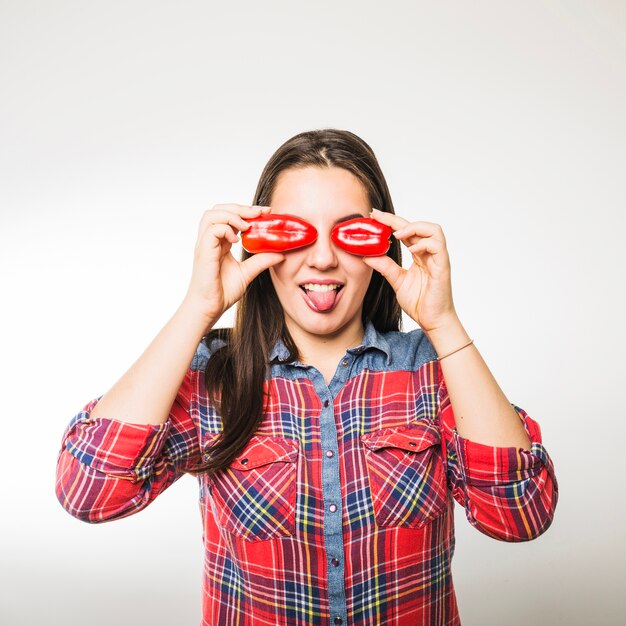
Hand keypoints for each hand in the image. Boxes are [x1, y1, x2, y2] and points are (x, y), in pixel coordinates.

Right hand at [183, 204, 284, 323]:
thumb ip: (262, 261)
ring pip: (212, 214)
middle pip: (219, 209)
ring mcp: (205, 244)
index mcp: (219, 242)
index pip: (229, 216)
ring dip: (232, 215)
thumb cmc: (222, 292)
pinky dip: (226, 229)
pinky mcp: (203, 251)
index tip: (265, 212)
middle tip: (260, 213)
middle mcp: (210, 240)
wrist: (210, 307)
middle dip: (241, 207)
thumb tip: (281, 254)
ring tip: (248, 225)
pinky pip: (212, 229)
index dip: (246, 211)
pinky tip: (237, 240)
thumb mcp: (248, 273)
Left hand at [362, 209, 458, 332]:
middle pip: (418, 226)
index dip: (391, 221)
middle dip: (396, 219)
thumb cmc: (420, 302)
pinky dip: (424, 244)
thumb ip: (385, 266)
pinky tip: (411, 249)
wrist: (432, 321)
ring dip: (414, 228)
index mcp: (419, 255)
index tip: (374, 216)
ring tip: (397, 235)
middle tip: (377, 217)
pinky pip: (438, 246)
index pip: (406, 231)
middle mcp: (430, 253)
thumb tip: (366, 256)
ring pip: (434, 230)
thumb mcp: (397, 280)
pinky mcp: (443, 267)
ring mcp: (438, 259)